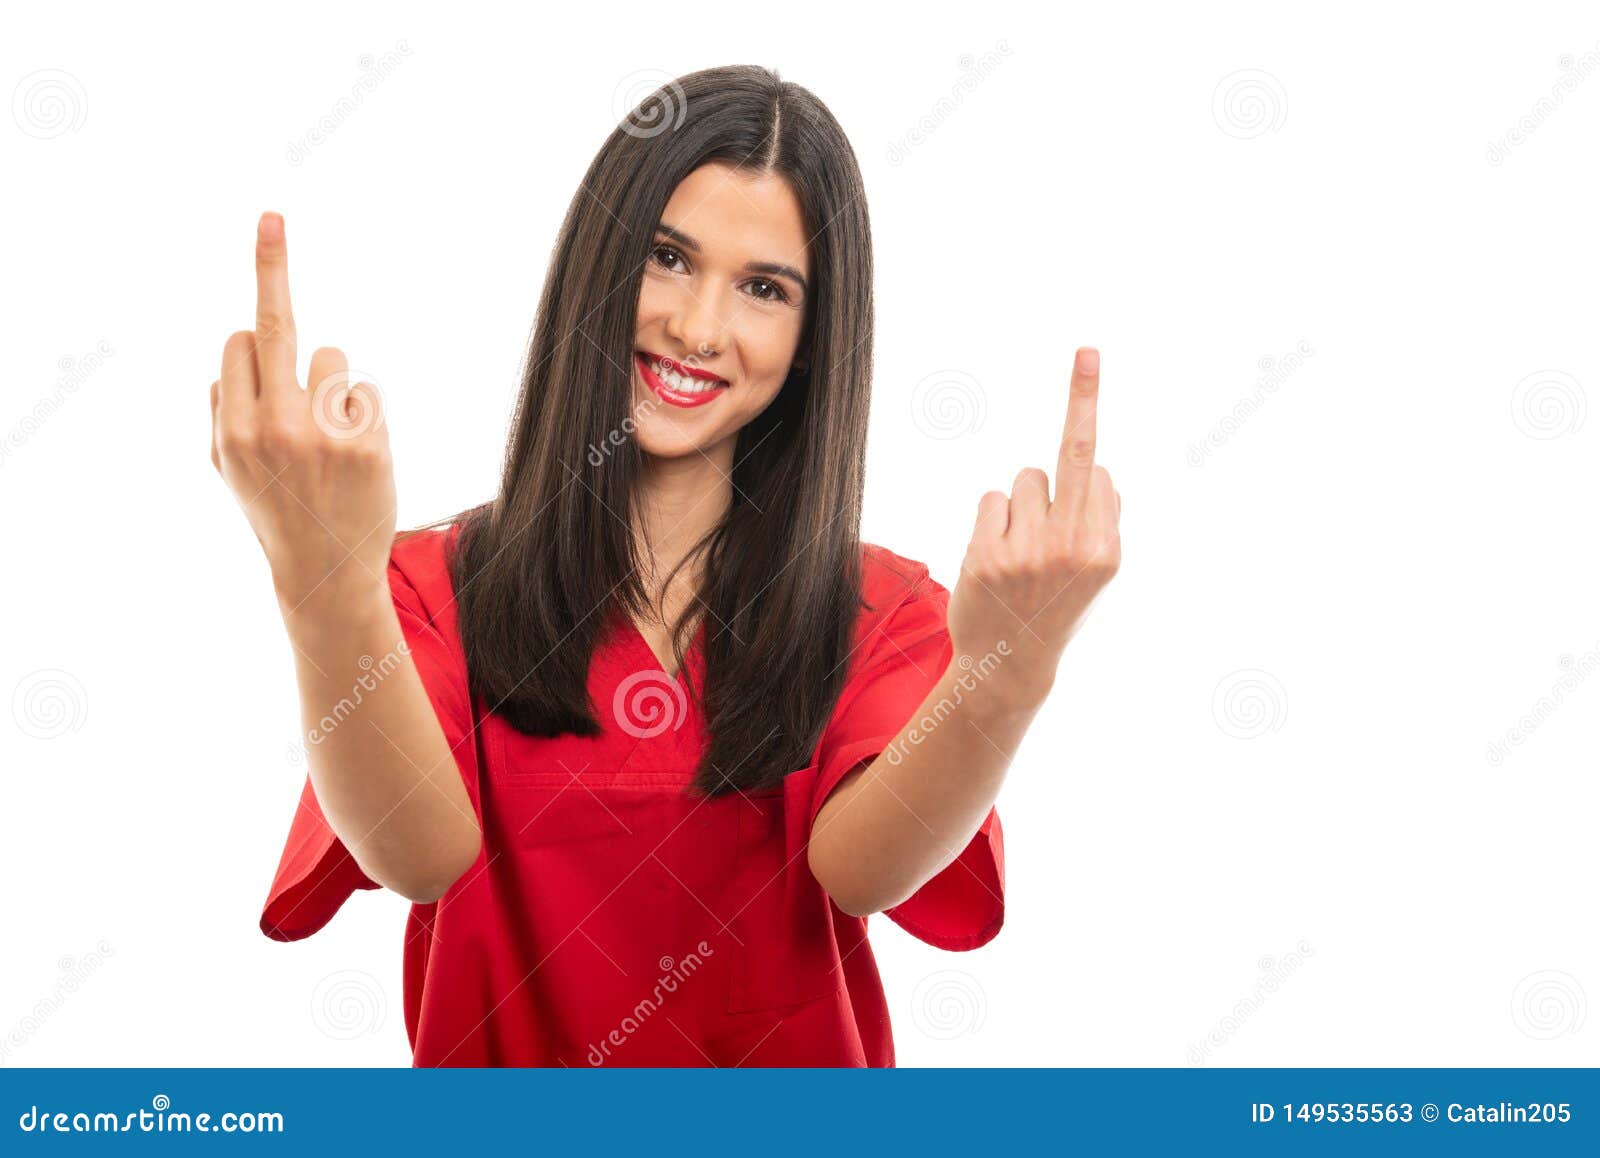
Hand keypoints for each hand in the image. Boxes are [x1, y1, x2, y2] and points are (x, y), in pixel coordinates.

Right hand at [210, 212, 396, 612]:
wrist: (326, 572)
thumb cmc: (275, 509)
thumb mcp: (229, 468)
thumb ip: (222, 410)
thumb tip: (233, 351)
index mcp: (234, 430)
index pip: (242, 344)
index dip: (254, 346)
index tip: (262, 276)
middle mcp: (276, 427)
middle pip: (275, 324)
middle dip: (269, 265)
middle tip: (269, 216)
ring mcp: (326, 434)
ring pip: (331, 356)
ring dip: (329, 381)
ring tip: (327, 433)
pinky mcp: (371, 442)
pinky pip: (365, 390)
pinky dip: (360, 411)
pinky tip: (354, 451)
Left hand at [946, 346, 1121, 703]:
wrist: (1009, 664)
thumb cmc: (1055, 605)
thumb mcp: (1095, 572)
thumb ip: (1101, 519)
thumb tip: (1099, 471)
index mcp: (1106, 549)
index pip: (1096, 469)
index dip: (1085, 437)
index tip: (1090, 360)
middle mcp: (1073, 548)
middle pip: (1070, 456)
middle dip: (1084, 399)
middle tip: (1088, 351)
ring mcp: (1029, 552)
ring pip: (1024, 479)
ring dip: (1021, 503)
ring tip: (1022, 548)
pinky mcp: (987, 555)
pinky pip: (992, 499)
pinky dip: (993, 519)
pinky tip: (998, 555)